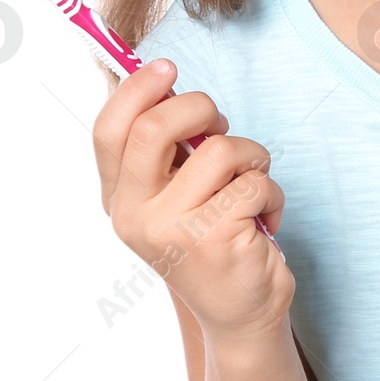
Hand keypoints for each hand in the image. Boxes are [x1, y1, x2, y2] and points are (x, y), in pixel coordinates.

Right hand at [93, 58, 293, 344]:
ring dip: (252, 159)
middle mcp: (135, 216)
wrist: (240, 313)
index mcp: (121, 199)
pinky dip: (271, 194)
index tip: (167, 67)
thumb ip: (167, 149)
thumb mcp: (177, 195)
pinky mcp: (214, 238)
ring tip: (251, 190)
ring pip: (222, 150)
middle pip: (156, 128)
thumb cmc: (214, 238)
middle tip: (222, 124)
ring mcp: (172, 229)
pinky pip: (254, 182)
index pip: (108, 131)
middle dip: (201, 107)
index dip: (136, 89)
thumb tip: (167, 82)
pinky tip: (263, 221)